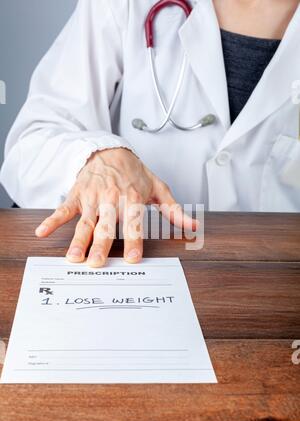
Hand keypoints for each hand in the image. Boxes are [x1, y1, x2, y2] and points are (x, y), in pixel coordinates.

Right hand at [35, 148, 197, 266]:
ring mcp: (92, 197)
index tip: (131, 258)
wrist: (108, 149)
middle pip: (106, 226)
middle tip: (97, 264)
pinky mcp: (77, 195)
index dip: (133, 241)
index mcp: (132, 198)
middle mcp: (111, 199)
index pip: (134, 223)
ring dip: (77, 240)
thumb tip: (193, 226)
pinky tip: (42, 232)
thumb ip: (174, 209)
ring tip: (73, 257)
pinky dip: (52, 220)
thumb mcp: (157, 187)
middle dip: (101, 245)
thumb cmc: (134, 172)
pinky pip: (63, 209)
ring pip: (85, 222)